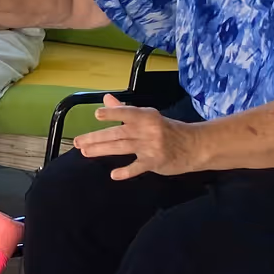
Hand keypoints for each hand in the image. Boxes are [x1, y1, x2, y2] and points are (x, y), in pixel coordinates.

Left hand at [73, 94, 203, 178]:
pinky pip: (139, 167)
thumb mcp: (149, 117)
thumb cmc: (167, 130)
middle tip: (78, 142)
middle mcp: (148, 129)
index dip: (113, 113)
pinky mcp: (156, 162)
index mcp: (146, 116)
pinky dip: (127, 171)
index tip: (97, 115)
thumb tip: (106, 99)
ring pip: (123, 147)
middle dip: (96, 137)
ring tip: (85, 152)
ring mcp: (152, 146)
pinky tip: (114, 175)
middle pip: (118, 133)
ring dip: (102, 149)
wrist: (195, 146)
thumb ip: (125, 109)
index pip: (127, 113)